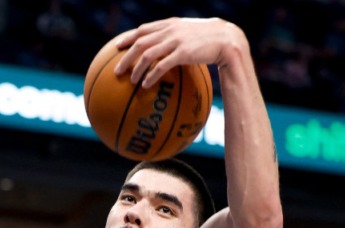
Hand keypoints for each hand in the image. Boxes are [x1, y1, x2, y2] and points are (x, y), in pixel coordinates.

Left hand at [113, 17, 245, 87]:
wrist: (227, 39)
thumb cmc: (209, 40)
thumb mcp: (189, 33)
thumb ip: (175, 37)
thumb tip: (162, 50)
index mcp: (170, 24)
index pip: (143, 29)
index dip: (128, 37)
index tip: (116, 46)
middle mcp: (170, 30)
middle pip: (140, 42)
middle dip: (125, 56)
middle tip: (116, 71)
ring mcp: (176, 41)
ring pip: (147, 54)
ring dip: (136, 69)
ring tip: (130, 80)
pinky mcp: (183, 53)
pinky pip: (161, 66)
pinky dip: (151, 76)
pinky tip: (145, 85)